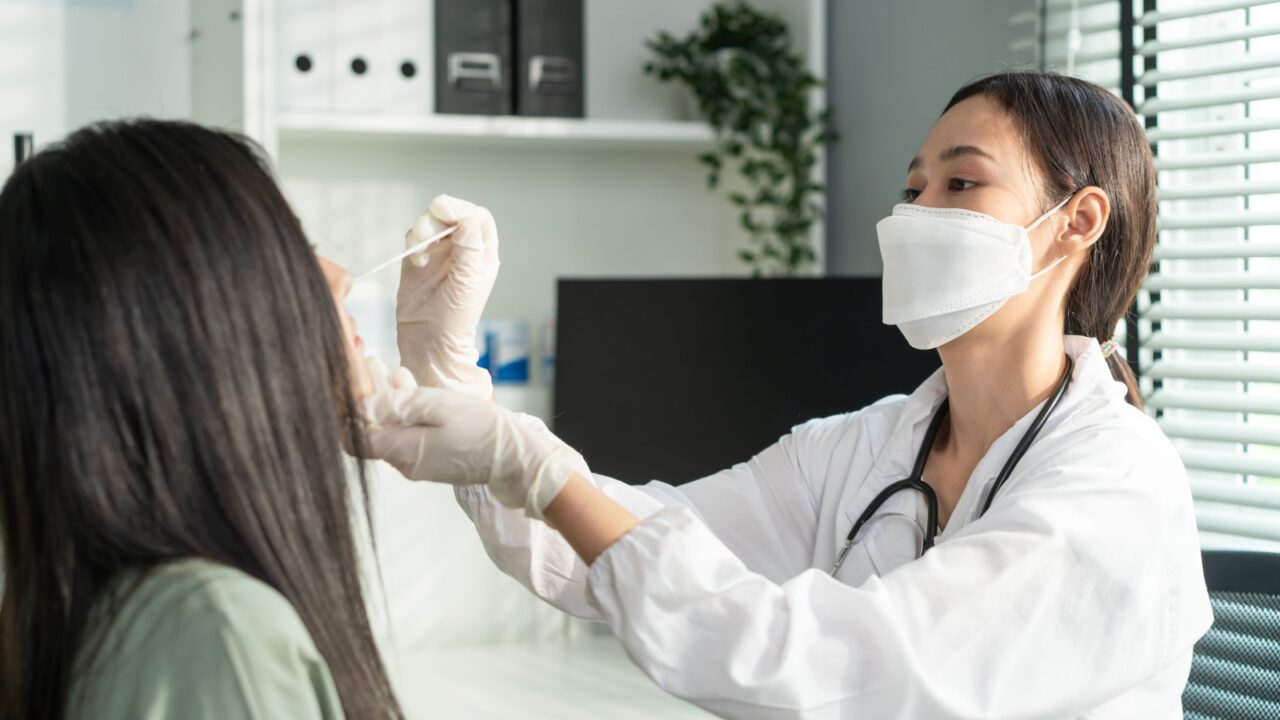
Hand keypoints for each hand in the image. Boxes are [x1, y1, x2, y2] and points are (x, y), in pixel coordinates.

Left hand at [359, 359, 586, 518]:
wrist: (516, 458)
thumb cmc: (481, 429)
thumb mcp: (436, 406)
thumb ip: (394, 405)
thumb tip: (357, 406)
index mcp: (401, 450)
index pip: (352, 437)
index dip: (344, 410)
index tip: (347, 381)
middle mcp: (404, 462)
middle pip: (370, 429)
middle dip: (365, 395)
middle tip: (364, 360)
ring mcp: (419, 463)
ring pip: (389, 428)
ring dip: (385, 398)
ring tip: (383, 365)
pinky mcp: (433, 459)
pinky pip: (408, 433)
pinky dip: (404, 409)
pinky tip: (406, 383)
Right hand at [396, 194, 498, 399]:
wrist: (428, 339)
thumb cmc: (456, 316)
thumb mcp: (468, 279)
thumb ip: (468, 244)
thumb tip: (464, 214)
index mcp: (482, 253)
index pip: (476, 216)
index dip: (462, 209)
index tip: (444, 210)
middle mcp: (462, 249)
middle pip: (451, 214)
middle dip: (438, 216)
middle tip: (428, 231)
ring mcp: (439, 252)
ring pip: (430, 221)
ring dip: (422, 228)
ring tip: (420, 249)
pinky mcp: (418, 258)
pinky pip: (414, 237)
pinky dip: (413, 242)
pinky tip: (416, 260)